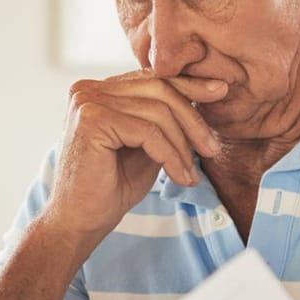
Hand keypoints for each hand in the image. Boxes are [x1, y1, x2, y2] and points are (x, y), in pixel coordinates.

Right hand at [40, 72, 228, 238]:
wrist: (79, 222)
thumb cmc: (110, 188)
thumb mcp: (146, 146)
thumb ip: (164, 120)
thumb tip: (204, 94)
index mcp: (98, 90)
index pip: (151, 78)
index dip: (188, 85)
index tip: (220, 91)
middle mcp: (88, 89)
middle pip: (158, 88)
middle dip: (192, 118)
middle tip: (212, 148)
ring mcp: (87, 102)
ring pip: (157, 111)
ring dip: (183, 144)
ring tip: (192, 173)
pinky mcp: (92, 120)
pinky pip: (148, 132)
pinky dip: (170, 156)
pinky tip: (180, 177)